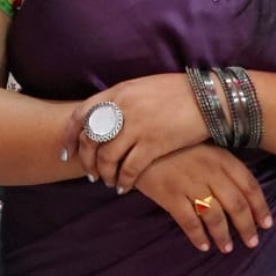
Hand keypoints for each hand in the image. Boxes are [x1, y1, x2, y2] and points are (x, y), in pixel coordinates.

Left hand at [62, 74, 208, 190]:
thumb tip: (104, 119)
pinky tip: (125, 187)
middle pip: (90, 140)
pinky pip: (129, 168)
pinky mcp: (154, 144)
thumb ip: (121, 101)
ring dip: (105, 174)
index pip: (80, 116)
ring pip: (107, 157)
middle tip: (91, 174)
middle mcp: (123, 108)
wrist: (209, 98)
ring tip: (109, 182)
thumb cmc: (178, 93)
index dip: (69, 138)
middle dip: (87, 161)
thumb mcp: (142, 88)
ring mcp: (137, 126)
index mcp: (118, 93)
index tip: (66, 153)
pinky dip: (124, 180)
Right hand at [136, 146, 272, 254]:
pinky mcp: (170, 196)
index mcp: (221, 158)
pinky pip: (189, 222)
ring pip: (214, 217)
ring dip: (223, 236)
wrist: (139, 141)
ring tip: (227, 248)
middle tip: (252, 242)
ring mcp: (189, 184)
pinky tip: (203, 246)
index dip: (260, 207)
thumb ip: (222, 165)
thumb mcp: (204, 146)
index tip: (266, 223)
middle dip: (246, 227)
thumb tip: (242, 192)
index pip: (249, 185)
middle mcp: (209, 172)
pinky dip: (198, 237)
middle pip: (236, 205)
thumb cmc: (174, 145)